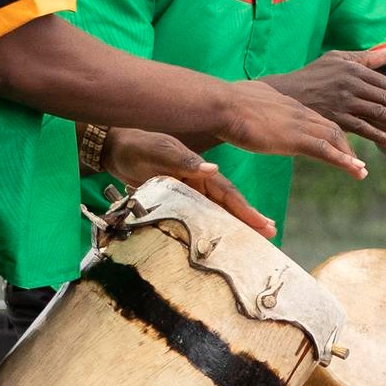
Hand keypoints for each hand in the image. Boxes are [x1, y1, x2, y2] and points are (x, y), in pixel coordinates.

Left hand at [106, 128, 280, 236]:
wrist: (114, 147)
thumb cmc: (137, 145)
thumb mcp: (158, 151)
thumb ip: (182, 159)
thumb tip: (212, 168)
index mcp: (198, 170)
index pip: (227, 193)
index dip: (246, 209)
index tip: (264, 224)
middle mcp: (198, 181)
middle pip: (227, 204)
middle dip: (249, 219)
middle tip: (272, 234)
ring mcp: (188, 191)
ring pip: (215, 211)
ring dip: (234, 224)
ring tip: (254, 240)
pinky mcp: (176, 199)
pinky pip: (198, 215)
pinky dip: (211, 225)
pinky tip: (218, 236)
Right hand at [217, 81, 367, 181]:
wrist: (223, 105)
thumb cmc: (227, 104)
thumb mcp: (250, 103)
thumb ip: (259, 109)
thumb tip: (252, 113)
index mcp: (289, 105)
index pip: (318, 119)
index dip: (332, 134)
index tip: (342, 146)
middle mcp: (299, 113)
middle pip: (333, 128)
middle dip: (348, 146)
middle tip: (359, 162)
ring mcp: (299, 125)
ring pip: (334, 138)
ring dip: (350, 156)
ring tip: (361, 171)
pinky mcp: (294, 138)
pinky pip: (326, 150)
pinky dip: (344, 161)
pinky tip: (356, 171)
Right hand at [265, 55, 385, 147]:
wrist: (284, 92)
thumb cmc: (313, 75)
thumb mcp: (338, 59)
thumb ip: (365, 58)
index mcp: (355, 70)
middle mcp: (352, 85)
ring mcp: (343, 102)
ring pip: (378, 114)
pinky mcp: (334, 117)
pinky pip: (360, 127)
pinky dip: (377, 134)